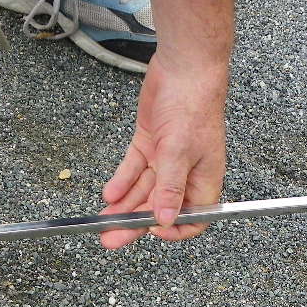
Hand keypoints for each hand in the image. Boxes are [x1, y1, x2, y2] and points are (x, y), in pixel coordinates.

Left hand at [99, 52, 227, 248]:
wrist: (184, 67)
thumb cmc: (193, 106)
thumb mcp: (180, 152)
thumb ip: (170, 188)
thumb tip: (166, 221)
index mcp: (204, 179)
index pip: (193, 218)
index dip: (173, 229)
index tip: (151, 230)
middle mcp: (186, 173)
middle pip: (159, 208)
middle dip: (135, 224)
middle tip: (111, 239)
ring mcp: (166, 158)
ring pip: (143, 190)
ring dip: (123, 206)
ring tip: (102, 221)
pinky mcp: (150, 143)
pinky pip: (134, 169)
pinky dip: (121, 181)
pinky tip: (108, 194)